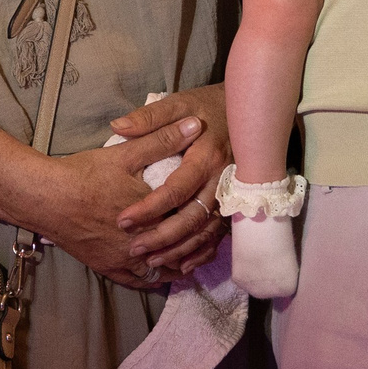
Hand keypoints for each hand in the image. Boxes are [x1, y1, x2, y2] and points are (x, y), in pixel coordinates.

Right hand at [29, 116, 206, 288]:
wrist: (45, 199)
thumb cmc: (84, 175)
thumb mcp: (125, 153)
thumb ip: (162, 140)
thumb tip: (195, 124)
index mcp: (154, 213)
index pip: (191, 217)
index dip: (208, 211)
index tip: (218, 204)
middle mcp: (144, 243)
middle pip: (182, 246)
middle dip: (200, 239)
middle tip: (214, 231)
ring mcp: (126, 260)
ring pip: (166, 268)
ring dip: (181, 261)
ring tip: (195, 252)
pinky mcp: (110, 269)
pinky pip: (142, 281)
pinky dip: (157, 276)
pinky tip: (163, 268)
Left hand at [109, 83, 231, 271]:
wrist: (249, 110)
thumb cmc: (207, 107)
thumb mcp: (178, 103)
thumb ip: (150, 118)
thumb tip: (118, 126)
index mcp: (206, 156)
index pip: (175, 190)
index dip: (149, 208)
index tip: (123, 220)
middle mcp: (222, 180)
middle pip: (192, 218)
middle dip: (162, 238)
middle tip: (133, 250)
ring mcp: (231, 195)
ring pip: (207, 231)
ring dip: (180, 250)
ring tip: (152, 262)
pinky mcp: (235, 203)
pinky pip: (220, 234)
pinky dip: (203, 252)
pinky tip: (183, 265)